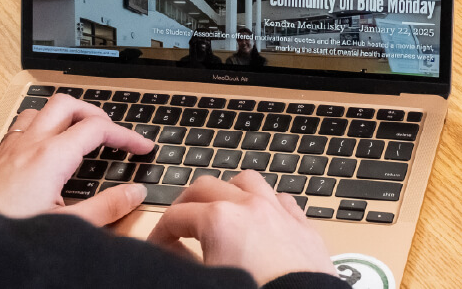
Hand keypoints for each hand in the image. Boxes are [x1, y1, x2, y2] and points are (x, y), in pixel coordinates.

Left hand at [0, 93, 154, 225]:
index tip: (141, 148)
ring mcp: (11, 147)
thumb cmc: (8, 229)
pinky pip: (23, 125)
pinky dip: (42, 125)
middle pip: (69, 104)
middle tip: (112, 133)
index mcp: (51, 156)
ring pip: (42, 110)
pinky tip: (47, 146)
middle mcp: (30, 143)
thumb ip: (106, 208)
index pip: (98, 128)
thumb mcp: (67, 226)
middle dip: (96, 114)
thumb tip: (134, 193)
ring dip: (66, 115)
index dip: (126, 134)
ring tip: (81, 133)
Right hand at [148, 170, 337, 284]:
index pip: (175, 216)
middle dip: (186, 203)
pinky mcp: (302, 224)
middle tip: (180, 224)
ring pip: (246, 181)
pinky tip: (260, 218)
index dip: (160, 232)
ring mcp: (278, 211)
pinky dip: (265, 202)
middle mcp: (249, 206)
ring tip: (220, 210)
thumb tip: (173, 252)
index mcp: (219, 220)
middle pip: (206, 187)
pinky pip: (280, 198)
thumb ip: (183, 261)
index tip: (159, 247)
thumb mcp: (209, 279)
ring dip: (227, 192)